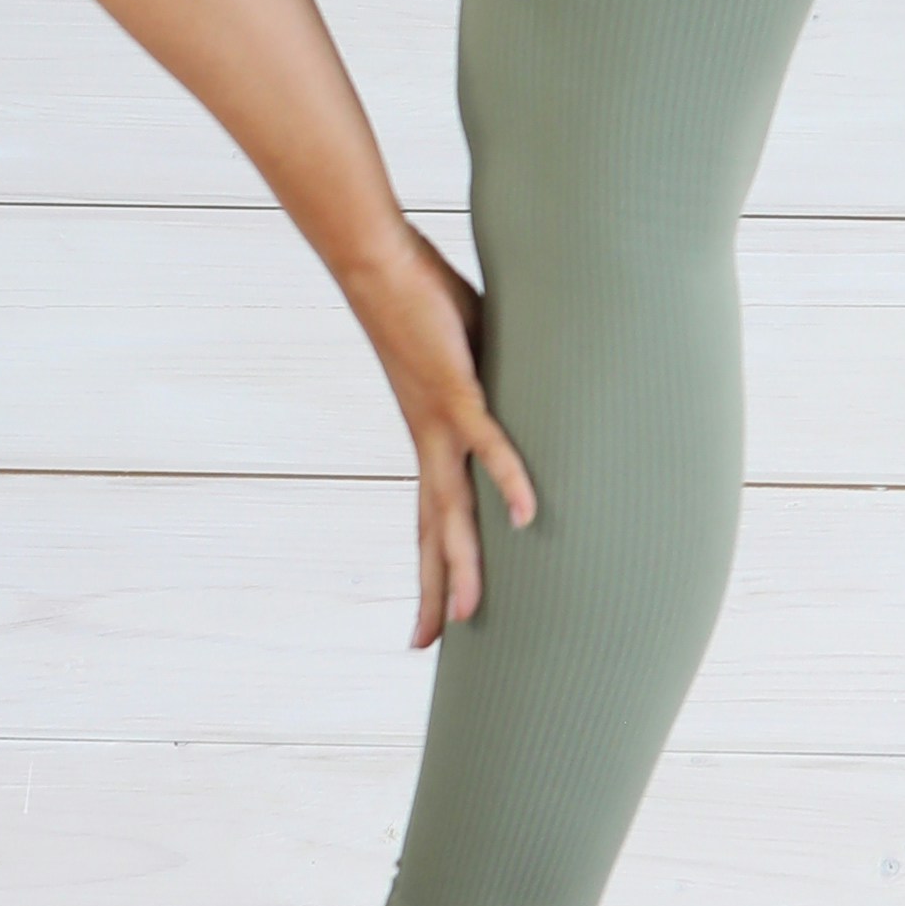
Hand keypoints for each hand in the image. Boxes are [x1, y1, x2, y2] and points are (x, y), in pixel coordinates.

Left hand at [347, 227, 540, 644]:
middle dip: (434, 588)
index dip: (433, 564)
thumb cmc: (422, 299)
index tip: (431, 616)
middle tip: (426, 645)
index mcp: (427, 436)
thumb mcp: (466, 356)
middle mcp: (427, 440)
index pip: (430, 515)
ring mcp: (438, 421)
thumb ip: (493, 384)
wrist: (376, 260)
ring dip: (462, 562)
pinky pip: (486, 445)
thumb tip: (527, 387)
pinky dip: (508, 481)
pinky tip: (528, 517)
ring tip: (468, 615)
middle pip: (434, 530)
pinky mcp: (454, 392)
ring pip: (452, 507)